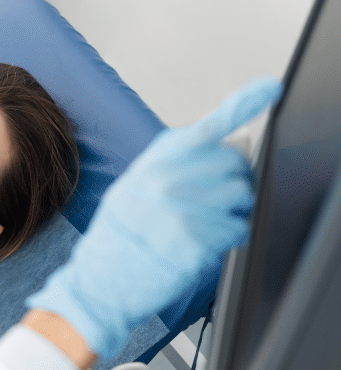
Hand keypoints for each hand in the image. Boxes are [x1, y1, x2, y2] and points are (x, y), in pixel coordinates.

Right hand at [27, 77, 282, 358]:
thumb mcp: (132, 188)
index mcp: (155, 162)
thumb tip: (218, 152)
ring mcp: (184, 209)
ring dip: (237, 210)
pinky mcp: (196, 239)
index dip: (245, 103)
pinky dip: (232, 236)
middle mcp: (169, 180)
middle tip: (221, 199)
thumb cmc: (118, 238)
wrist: (100, 281)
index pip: (208, 127)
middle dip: (237, 180)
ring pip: (243, 195)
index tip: (270, 88)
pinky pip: (238, 228)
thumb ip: (171, 166)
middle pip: (235, 163)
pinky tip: (208, 242)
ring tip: (210, 224)